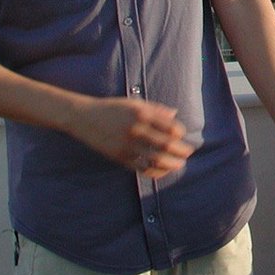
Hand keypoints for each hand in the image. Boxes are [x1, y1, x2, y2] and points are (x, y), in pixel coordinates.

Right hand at [65, 96, 194, 178]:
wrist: (85, 118)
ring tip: (180, 164)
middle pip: (165, 144)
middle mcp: (135, 129)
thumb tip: (175, 114)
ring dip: (171, 164)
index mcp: (141, 114)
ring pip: (155, 159)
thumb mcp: (134, 103)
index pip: (170, 127)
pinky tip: (163, 170)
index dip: (180, 133)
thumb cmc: (113, 108)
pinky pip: (141, 168)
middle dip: (181, 150)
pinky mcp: (120, 157)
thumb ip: (156, 109)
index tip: (183, 135)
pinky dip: (155, 171)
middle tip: (189, 152)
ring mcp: (127, 145)